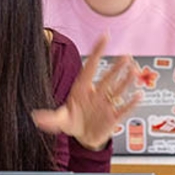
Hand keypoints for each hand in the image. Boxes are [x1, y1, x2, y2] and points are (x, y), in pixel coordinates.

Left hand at [31, 35, 140, 150]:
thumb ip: (50, 118)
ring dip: (126, 81)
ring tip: (133, 70)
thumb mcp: (60, 119)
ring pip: (118, 90)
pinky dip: (131, 102)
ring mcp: (106, 104)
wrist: (83, 138)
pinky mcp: (113, 117)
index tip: (105, 36)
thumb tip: (35, 117)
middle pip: (108, 78)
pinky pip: (124, 108)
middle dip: (117, 67)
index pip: (91, 66)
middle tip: (126, 56)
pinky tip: (139, 95)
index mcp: (82, 88)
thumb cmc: (73, 122)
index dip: (97, 51)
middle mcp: (97, 93)